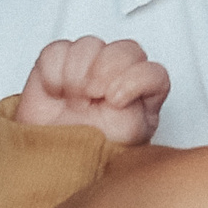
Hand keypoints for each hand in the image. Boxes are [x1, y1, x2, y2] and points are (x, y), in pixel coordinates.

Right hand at [19, 35, 170, 143]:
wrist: (55, 162)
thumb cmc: (93, 154)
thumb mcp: (126, 142)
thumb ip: (136, 119)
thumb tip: (125, 104)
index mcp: (143, 96)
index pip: (154, 72)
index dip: (136, 79)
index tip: (115, 101)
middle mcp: (119, 76)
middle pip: (125, 50)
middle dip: (107, 69)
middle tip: (92, 95)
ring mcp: (89, 68)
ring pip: (90, 44)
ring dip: (78, 71)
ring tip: (74, 99)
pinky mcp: (58, 65)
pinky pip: (57, 49)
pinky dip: (53, 70)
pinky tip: (56, 92)